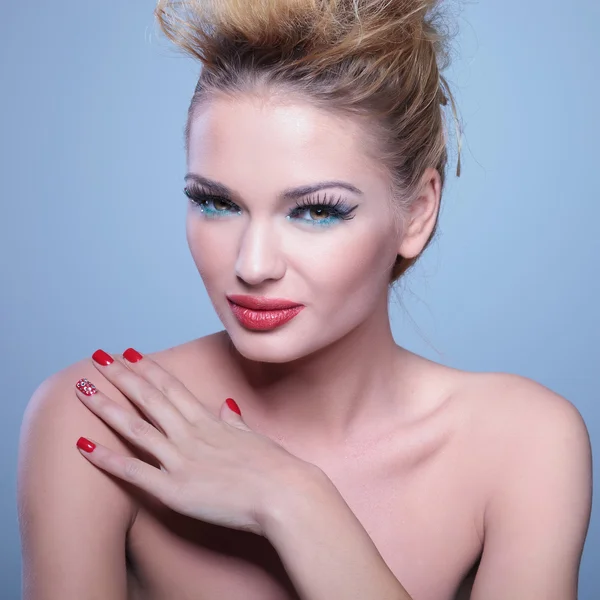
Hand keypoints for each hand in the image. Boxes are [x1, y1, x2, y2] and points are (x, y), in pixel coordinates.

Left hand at [73, 347, 313, 535]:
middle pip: (149, 398)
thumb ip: (233, 422)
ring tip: (83, 388)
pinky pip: (134, 472)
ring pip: (135, 427)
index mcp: (208, 421)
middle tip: (99, 358)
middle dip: (122, 376)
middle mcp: (189, 434)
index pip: (172, 387)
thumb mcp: (252, 437)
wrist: (284, 494)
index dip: (149, 369)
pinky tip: (83, 446)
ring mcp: (180, 459)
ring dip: (106, 407)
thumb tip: (227, 406)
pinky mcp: (174, 489)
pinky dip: (107, 459)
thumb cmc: (274, 466)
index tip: (131, 354)